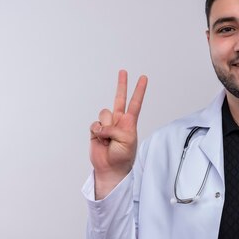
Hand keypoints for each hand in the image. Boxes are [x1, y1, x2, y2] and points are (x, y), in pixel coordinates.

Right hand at [89, 70, 146, 198]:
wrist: (111, 168)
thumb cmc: (123, 156)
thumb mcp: (127, 140)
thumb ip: (116, 128)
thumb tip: (103, 126)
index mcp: (130, 122)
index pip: (135, 103)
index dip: (139, 90)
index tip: (143, 78)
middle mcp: (119, 121)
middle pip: (119, 99)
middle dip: (121, 85)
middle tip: (123, 71)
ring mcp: (107, 125)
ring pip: (104, 114)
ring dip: (106, 127)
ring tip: (109, 139)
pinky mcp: (96, 130)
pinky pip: (95, 124)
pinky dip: (97, 132)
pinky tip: (101, 140)